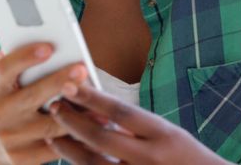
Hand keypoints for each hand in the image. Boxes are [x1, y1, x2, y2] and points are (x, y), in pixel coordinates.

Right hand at [0, 43, 90, 164]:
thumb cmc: (14, 103)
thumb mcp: (10, 84)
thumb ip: (22, 64)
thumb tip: (40, 34)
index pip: (5, 69)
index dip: (25, 57)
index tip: (49, 47)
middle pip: (32, 96)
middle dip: (59, 82)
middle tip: (82, 69)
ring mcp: (10, 138)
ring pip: (51, 124)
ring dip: (79, 113)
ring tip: (101, 102)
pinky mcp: (23, 158)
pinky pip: (58, 147)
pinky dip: (79, 136)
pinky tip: (97, 127)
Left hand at [46, 83, 227, 164]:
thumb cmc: (186, 158)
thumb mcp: (169, 135)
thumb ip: (137, 126)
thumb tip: (98, 109)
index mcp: (164, 135)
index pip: (121, 112)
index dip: (92, 98)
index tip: (70, 85)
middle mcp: (150, 158)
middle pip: (102, 138)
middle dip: (73, 121)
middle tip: (54, 106)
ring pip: (93, 163)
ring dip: (69, 148)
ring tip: (54, 133)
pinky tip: (71, 157)